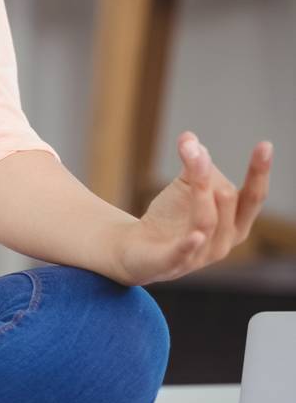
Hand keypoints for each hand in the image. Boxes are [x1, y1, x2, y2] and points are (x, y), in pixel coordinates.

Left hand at [111, 132, 271, 285]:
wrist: (137, 249)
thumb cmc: (171, 218)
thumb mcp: (187, 188)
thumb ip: (194, 165)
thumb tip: (190, 138)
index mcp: (234, 223)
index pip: (253, 197)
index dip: (259, 173)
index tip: (265, 145)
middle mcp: (223, 242)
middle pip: (227, 201)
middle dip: (210, 173)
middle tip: (191, 146)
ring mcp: (199, 256)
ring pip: (206, 221)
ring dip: (200, 188)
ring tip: (192, 157)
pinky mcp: (171, 264)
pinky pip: (183, 254)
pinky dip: (190, 244)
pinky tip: (196, 235)